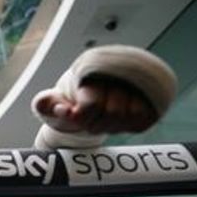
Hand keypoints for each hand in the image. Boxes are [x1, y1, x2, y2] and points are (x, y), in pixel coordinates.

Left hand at [34, 76, 157, 134]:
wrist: (87, 105)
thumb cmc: (70, 103)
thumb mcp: (52, 104)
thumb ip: (46, 104)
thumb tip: (48, 104)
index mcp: (90, 71)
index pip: (92, 103)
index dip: (81, 118)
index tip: (74, 117)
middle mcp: (117, 73)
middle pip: (115, 112)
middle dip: (98, 124)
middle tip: (90, 121)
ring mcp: (137, 84)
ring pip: (133, 115)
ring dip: (114, 126)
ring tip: (104, 120)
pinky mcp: (150, 98)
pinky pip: (144, 120)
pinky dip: (129, 126)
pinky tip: (118, 121)